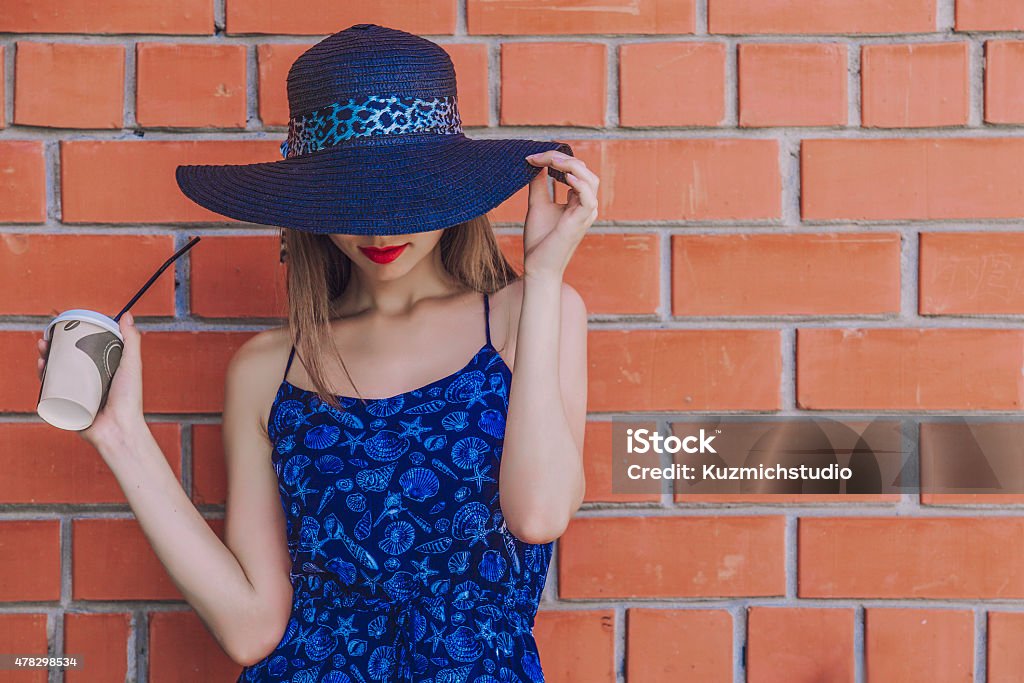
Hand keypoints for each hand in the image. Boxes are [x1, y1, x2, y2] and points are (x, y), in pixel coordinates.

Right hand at [37, 311, 145, 447]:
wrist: (118, 429)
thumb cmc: (129, 399)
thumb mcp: (132, 365)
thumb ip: (131, 341)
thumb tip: (127, 315)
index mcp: (103, 369)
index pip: (84, 348)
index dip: (72, 336)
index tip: (63, 324)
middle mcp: (89, 379)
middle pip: (66, 359)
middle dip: (53, 347)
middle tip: (47, 338)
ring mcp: (77, 392)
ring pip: (57, 372)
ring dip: (45, 359)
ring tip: (42, 350)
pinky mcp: (66, 405)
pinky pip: (52, 390)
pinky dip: (43, 378)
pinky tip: (41, 367)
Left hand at [523, 150, 598, 278]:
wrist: (538, 266)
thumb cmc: (539, 240)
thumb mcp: (538, 204)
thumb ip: (539, 184)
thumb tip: (537, 164)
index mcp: (578, 200)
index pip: (574, 170)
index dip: (555, 159)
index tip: (533, 157)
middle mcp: (586, 205)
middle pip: (584, 171)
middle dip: (562, 158)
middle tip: (539, 156)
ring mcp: (586, 213)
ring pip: (590, 180)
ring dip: (570, 166)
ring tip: (551, 161)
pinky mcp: (582, 221)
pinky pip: (588, 198)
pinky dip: (579, 184)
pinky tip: (564, 176)